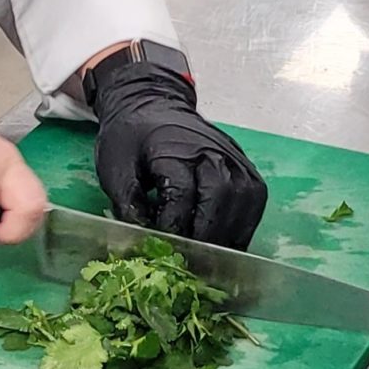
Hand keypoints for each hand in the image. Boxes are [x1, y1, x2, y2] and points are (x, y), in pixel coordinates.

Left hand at [87, 58, 266, 249]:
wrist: (153, 104)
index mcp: (176, 148)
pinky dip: (241, 230)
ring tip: (207, 261)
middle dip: (205, 238)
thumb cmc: (133, 136)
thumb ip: (128, 203)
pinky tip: (222, 246)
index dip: (173, 229)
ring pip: (243, 204)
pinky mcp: (248, 169)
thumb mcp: (115, 166)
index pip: (182, 196)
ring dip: (227, 238)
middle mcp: (214, 151)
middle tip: (189, 264)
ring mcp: (236, 159)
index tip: (162, 252)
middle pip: (220, 200)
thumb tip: (144, 240)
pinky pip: (253, 205)